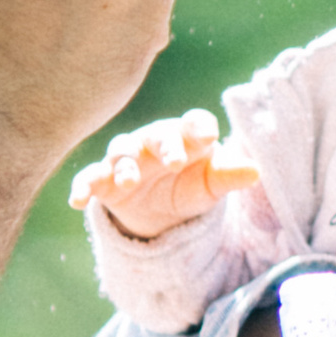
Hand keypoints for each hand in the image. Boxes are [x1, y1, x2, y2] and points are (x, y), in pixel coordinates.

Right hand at [67, 108, 259, 238]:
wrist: (160, 212)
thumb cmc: (190, 185)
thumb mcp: (211, 184)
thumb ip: (229, 175)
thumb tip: (257, 171)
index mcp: (185, 136)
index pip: (194, 124)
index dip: (200, 128)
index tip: (208, 137)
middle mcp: (152, 141)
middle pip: (155, 135)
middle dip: (163, 146)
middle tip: (173, 162)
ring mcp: (125, 159)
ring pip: (120, 154)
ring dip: (124, 165)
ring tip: (129, 181)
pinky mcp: (103, 180)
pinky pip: (89, 178)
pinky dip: (82, 187)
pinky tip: (78, 200)